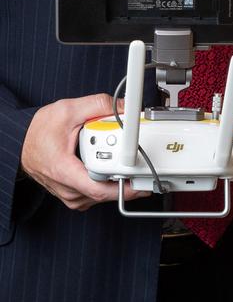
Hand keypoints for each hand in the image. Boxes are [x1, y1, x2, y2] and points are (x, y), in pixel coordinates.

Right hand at [20, 94, 147, 210]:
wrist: (23, 143)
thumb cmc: (40, 131)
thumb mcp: (68, 109)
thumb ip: (98, 105)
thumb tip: (123, 107)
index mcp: (64, 171)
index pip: (99, 188)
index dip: (124, 182)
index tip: (140, 171)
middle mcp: (68, 189)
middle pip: (106, 192)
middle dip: (126, 175)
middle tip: (139, 158)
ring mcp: (72, 195)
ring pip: (104, 194)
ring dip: (116, 177)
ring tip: (122, 157)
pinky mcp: (75, 195)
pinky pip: (98, 193)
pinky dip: (107, 179)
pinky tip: (110, 164)